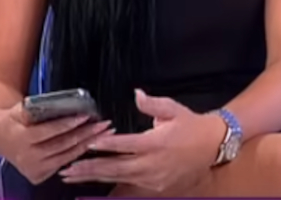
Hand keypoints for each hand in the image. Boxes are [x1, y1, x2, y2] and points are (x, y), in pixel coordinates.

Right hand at [0, 103, 113, 184]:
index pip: (49, 131)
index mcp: (22, 138)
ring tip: (104, 133)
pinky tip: (92, 144)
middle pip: (62, 145)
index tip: (85, 116)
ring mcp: (33, 169)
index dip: (68, 124)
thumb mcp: (21, 109)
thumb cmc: (14, 119)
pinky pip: (63, 163)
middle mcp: (27, 157)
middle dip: (86, 134)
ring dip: (88, 144)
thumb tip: (67, 103)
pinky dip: (78, 154)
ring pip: (66, 156)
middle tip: (103, 125)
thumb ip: (40, 108)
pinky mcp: (38, 176)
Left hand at [60, 90, 224, 192]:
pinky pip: (130, 185)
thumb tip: (136, 94)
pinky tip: (94, 182)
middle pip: (117, 168)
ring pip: (120, 179)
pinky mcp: (157, 186)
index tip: (88, 143)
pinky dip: (111, 183)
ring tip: (73, 176)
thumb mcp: (174, 108)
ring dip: (95, 178)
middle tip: (67, 169)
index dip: (106, 145)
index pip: (126, 145)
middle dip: (90, 169)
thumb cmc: (191, 125)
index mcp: (157, 143)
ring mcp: (155, 178)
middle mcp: (154, 164)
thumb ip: (152, 104)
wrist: (213, 146)